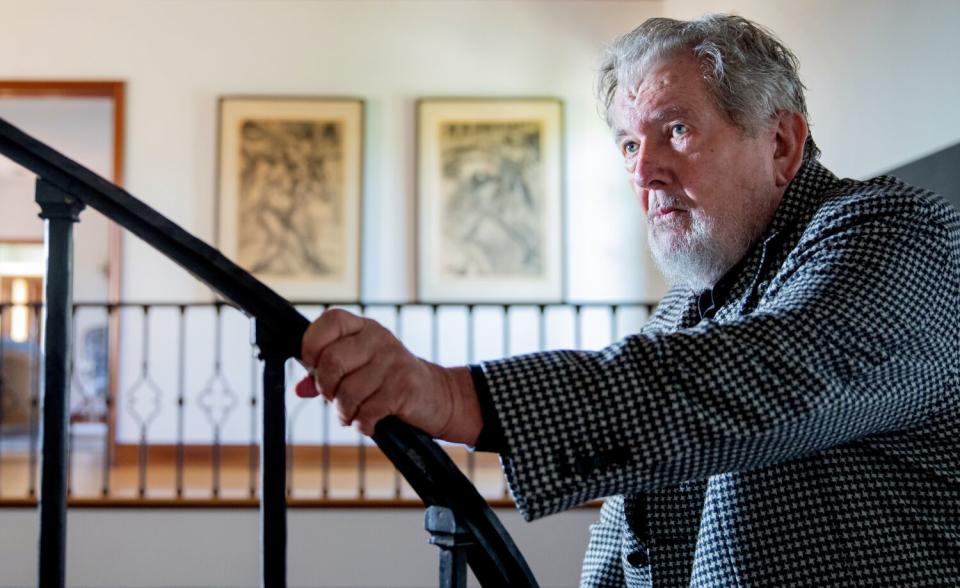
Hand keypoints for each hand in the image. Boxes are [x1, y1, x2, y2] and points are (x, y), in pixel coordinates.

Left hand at [296, 308, 482, 444]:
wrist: (438, 396)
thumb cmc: (389, 382)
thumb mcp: (360, 369)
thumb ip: (327, 374)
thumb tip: (299, 389)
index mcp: (364, 327)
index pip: (329, 321)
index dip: (312, 345)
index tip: (314, 367)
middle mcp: (379, 339)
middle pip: (332, 362)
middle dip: (326, 389)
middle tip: (334, 398)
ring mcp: (393, 361)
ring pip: (347, 393)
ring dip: (344, 412)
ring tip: (352, 414)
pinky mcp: (404, 387)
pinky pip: (367, 411)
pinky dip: (362, 424)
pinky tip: (369, 423)